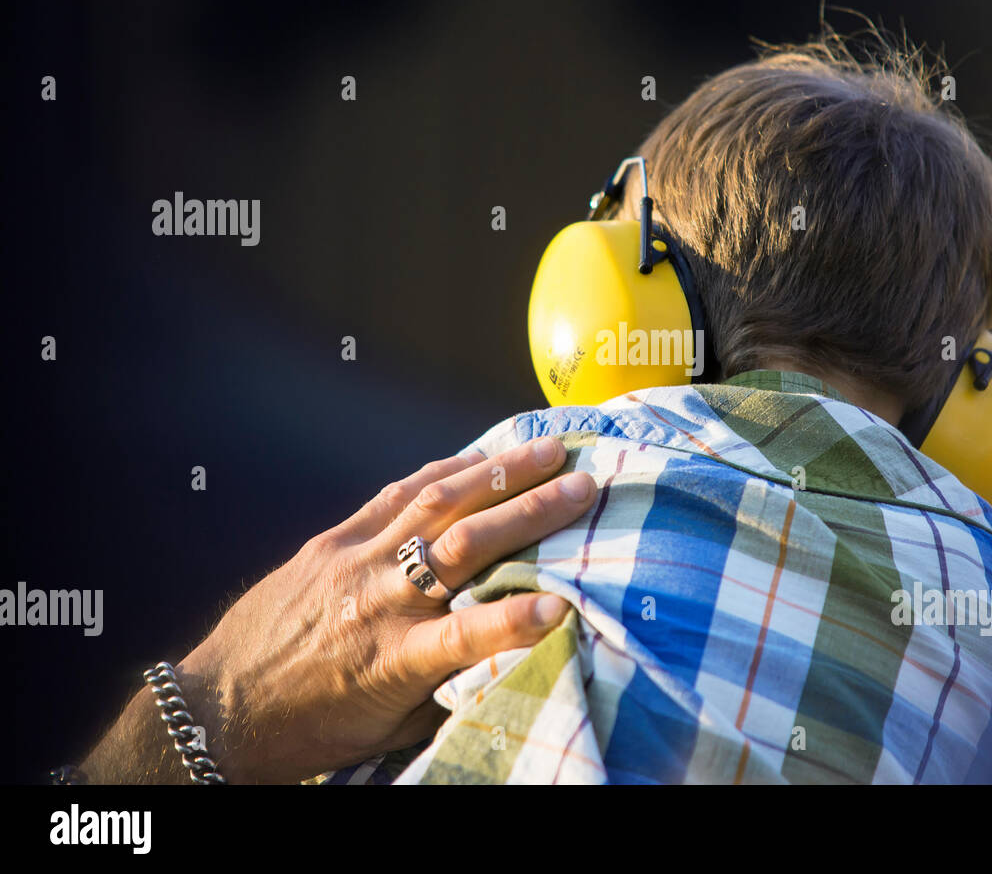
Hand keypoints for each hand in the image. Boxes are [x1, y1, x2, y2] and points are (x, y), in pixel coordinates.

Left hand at [169, 437, 592, 782]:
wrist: (219, 705)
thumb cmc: (312, 726)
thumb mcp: (385, 727)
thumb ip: (446, 686)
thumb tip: (511, 656)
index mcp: (392, 661)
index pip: (466, 636)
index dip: (517, 620)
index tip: (567, 603)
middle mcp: (376, 603)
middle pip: (464, 548)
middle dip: (531, 513)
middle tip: (585, 486)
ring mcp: (352, 562)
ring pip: (435, 505)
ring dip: (497, 473)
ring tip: (546, 450)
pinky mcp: (331, 540)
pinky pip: (395, 496)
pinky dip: (441, 472)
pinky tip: (477, 457)